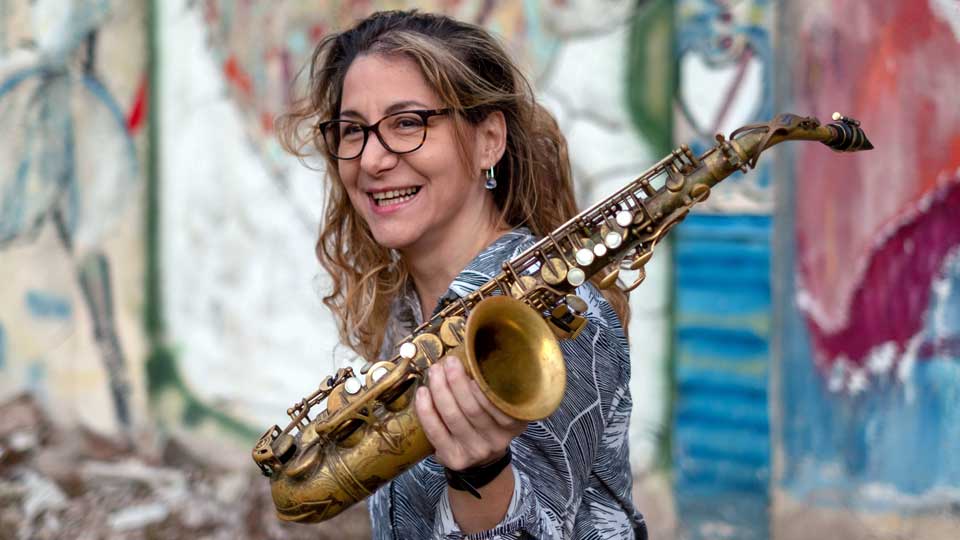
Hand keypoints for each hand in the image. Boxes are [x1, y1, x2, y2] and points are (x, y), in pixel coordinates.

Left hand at [415, 355, 527, 470]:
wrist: (480, 460)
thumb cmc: (487, 422)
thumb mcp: (500, 407)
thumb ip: (493, 387)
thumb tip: (471, 350)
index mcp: (514, 423)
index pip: (498, 403)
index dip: (482, 383)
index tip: (470, 363)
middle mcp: (497, 440)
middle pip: (473, 409)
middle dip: (457, 381)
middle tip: (448, 362)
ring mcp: (475, 451)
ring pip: (453, 417)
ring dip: (440, 390)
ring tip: (435, 372)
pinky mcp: (454, 458)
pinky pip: (436, 431)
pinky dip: (426, 410)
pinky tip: (423, 392)